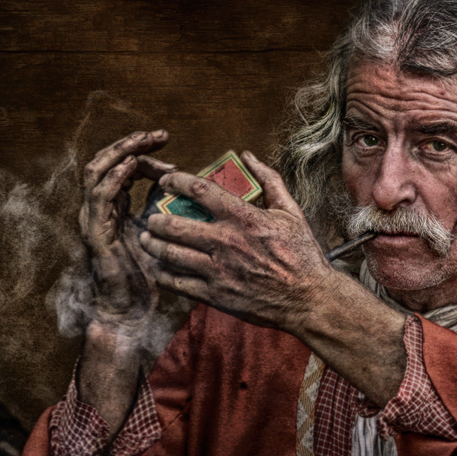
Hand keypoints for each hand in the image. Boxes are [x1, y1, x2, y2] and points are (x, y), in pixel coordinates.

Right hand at [79, 129, 178, 323]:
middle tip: (158, 136)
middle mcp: (102, 208)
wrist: (131, 311)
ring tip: (144, 142)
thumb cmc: (151, 276)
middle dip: (132, 144)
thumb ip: (174, 213)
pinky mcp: (95, 231)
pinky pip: (100, 195)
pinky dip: (115, 177)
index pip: (124, 166)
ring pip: (97, 170)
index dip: (143, 151)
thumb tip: (201, 195)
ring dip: (121, 152)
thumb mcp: (166, 236)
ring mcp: (95, 218)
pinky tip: (133, 167)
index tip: (166, 142)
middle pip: (108, 161)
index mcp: (118, 207)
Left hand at [139, 151, 336, 334]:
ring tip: (147, 239)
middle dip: (156, 219)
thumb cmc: (302, 254)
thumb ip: (269, 180)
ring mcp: (219, 271)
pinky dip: (163, 274)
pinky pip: (178, 283)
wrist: (309, 299)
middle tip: (152, 217)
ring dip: (152, 245)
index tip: (166, 180)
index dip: (176, 181)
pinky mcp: (216, 295)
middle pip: (175, 225)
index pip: (200, 190)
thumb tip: (248, 156)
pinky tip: (160, 267)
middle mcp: (227, 243)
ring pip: (170, 255)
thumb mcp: (291, 211)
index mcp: (245, 218)